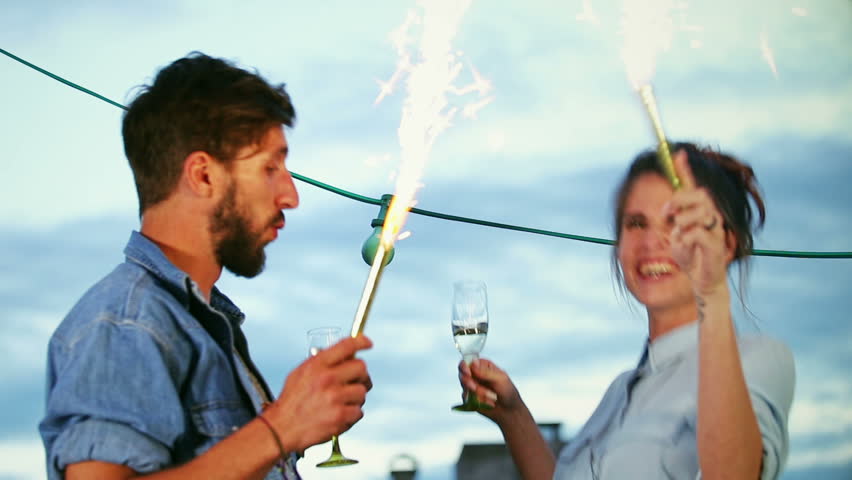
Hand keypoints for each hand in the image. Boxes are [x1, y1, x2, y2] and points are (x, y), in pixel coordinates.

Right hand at [266, 335, 372, 453]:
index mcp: (317, 365)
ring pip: (362, 392)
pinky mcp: (340, 416)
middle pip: (361, 368)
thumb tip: (346, 355)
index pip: (346, 346)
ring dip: (355, 398)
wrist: (282, 429)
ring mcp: (334, 397)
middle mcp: (327, 378)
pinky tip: (339, 415)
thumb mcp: (301, 373)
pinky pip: (359, 411)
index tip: (368, 343)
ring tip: (341, 403)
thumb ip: (322, 362)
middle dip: (361, 375)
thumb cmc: (292, 401)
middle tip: (356, 382)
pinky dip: (351, 415)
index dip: (361, 341)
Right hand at [458, 358, 521, 421]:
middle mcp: (475, 374)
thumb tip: (473, 364)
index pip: (467, 361)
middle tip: (475, 388)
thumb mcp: (500, 379)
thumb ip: (486, 372)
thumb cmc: (508, 392)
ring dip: (477, 392)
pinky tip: (487, 402)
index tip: (468, 373)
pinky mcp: (470, 398)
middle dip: (469, 382)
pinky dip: (476, 400)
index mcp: (483, 366)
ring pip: (465, 386)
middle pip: (462, 374)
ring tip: (490, 396)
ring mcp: (472, 386)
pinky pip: (466, 398)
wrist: (509, 411)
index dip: (464, 366)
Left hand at [663, 150, 732, 296]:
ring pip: (702, 211)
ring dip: (682, 221)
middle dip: (680, 199)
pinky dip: (685, 237)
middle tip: (666, 214)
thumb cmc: (691, 255)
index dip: (685, 170)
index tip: (677, 153)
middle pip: (700, 194)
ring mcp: (716, 229)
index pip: (692, 186)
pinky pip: (699, 232)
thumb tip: (666, 207)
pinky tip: (682, 245)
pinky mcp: (716, 245)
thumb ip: (674, 219)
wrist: (702, 281)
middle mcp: (711, 216)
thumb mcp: (677, 234)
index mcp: (699, 212)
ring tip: (677, 233)